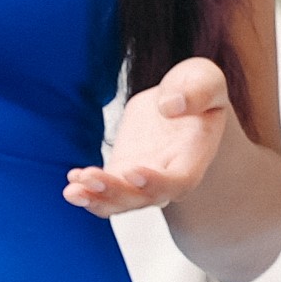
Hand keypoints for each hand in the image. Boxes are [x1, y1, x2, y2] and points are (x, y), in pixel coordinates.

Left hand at [67, 56, 232, 216]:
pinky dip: (87, 188)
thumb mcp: (207, 81)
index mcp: (194, 158)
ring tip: (73, 191)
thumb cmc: (198, 90)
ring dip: (96, 199)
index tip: (133, 171)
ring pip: (120, 200)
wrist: (180, 101)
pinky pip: (104, 189)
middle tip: (91, 179)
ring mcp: (143, 178)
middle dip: (116, 193)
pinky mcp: (122, 171)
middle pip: (143, 198)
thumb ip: (199, 92)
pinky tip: (73, 178)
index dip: (157, 182)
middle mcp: (168, 176)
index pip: (178, 181)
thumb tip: (170, 107)